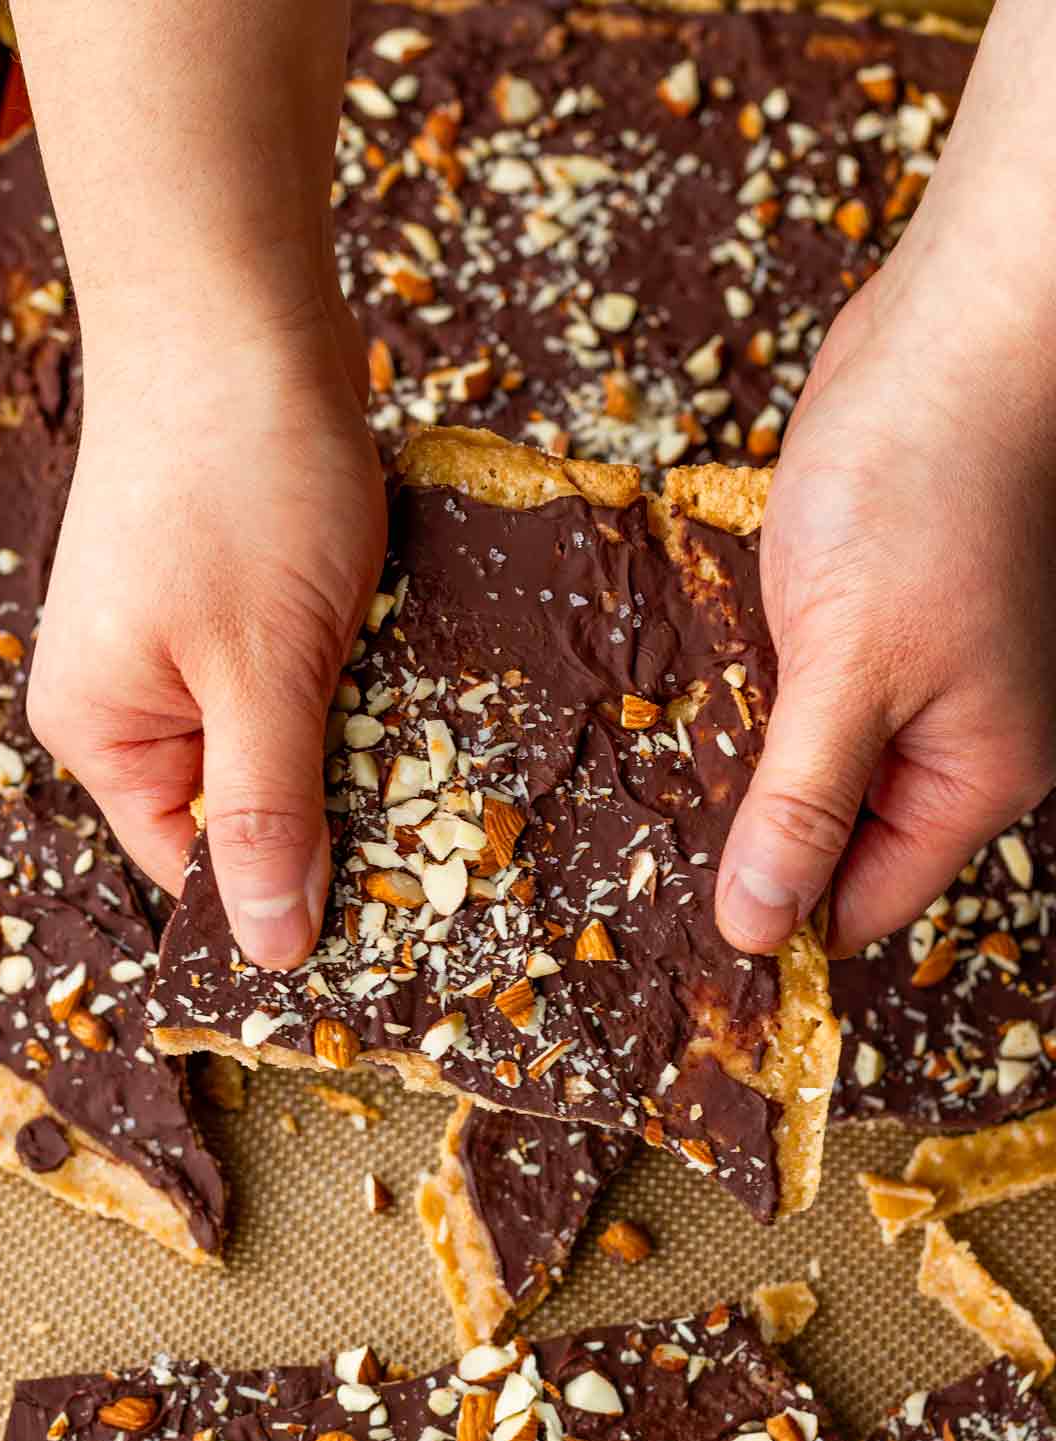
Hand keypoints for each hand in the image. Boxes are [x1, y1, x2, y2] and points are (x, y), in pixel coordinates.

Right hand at [28, 303, 385, 966]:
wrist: (248, 310)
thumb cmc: (236, 482)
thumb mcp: (260, 670)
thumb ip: (267, 812)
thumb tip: (271, 949)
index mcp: (104, 732)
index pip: (194, 869)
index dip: (284, 902)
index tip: (390, 930)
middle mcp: (138, 700)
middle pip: (247, 813)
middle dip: (337, 818)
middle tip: (442, 837)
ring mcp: (192, 645)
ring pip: (293, 746)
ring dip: (363, 744)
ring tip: (437, 744)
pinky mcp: (248, 602)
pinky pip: (311, 681)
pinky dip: (364, 684)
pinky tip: (418, 677)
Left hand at [716, 77, 1055, 958]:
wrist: (946, 335)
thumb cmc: (922, 491)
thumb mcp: (852, 669)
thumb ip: (801, 805)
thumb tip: (760, 929)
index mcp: (977, 774)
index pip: (867, 901)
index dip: (778, 917)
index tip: (671, 921)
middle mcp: (953, 739)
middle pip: (837, 839)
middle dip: (749, 837)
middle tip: (638, 842)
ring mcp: (913, 677)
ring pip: (809, 762)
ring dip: (738, 764)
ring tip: (645, 773)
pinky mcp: (866, 618)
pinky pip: (798, 692)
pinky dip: (747, 696)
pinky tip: (686, 691)